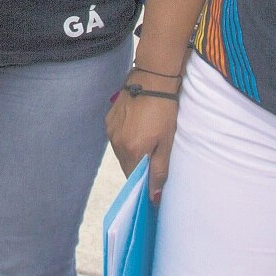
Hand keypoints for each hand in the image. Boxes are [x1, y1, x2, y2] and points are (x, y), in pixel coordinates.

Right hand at [105, 78, 180, 201]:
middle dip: (138, 166)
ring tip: (147, 138)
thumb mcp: (166, 142)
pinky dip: (126, 138)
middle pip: (126, 165)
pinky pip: (116, 137)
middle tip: (154, 154)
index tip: (153, 179)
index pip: (134, 178)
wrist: (152, 79)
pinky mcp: (109, 119)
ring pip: (121, 151)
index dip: (143, 181)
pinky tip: (137, 128)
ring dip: (132, 151)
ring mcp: (111, 130)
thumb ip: (159, 170)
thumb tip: (154, 196)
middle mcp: (117, 143)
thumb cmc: (164, 110)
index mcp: (132, 151)